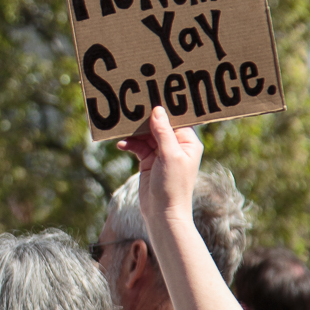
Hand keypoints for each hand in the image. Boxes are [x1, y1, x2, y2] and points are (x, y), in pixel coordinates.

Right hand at [117, 105, 202, 234]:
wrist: (162, 213)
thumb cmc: (173, 186)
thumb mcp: (169, 155)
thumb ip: (163, 132)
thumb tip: (157, 110)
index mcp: (188, 142)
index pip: (177, 119)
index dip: (165, 108)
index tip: (151, 95)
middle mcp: (176, 145)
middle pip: (159, 124)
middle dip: (146, 119)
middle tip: (132, 108)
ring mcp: (161, 153)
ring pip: (146, 135)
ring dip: (135, 132)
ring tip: (122, 128)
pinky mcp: (148, 161)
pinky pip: (138, 146)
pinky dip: (130, 144)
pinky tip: (121, 144)